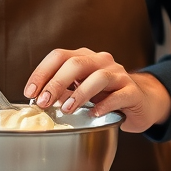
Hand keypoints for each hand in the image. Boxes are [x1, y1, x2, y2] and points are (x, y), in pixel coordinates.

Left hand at [24, 47, 170, 132]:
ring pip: (98, 77)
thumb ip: (62, 92)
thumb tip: (39, 99)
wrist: (141, 102)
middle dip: (56, 83)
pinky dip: (104, 105)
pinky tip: (94, 114)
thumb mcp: (80, 91)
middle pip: (76, 64)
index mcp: (84, 58)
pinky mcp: (132, 91)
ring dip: (79, 94)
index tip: (29, 92)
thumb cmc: (106, 96)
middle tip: (44, 102)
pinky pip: (118, 95)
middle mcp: (101, 61)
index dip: (42, 72)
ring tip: (66, 109)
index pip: (59, 56)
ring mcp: (118, 75)